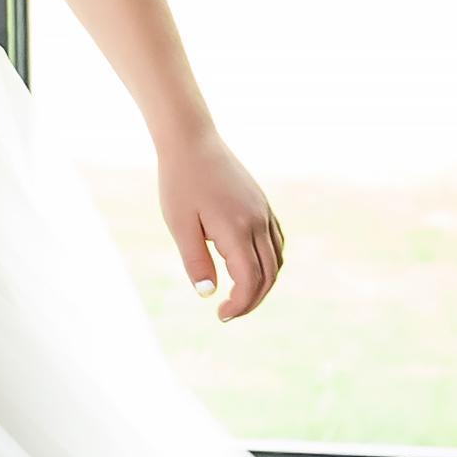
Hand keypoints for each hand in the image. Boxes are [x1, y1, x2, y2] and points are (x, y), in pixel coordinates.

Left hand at [162, 128, 285, 318]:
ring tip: (239, 295)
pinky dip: (269, 262)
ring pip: (277, 259)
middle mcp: (258, 222)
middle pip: (269, 274)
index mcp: (237, 229)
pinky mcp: (263, 204)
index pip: (250, 280)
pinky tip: (250, 268)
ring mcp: (264, 212)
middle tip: (228, 313)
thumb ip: (195, 261)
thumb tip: (208, 294)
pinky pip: (276, 241)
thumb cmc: (179, 183)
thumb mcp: (179, 225)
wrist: (192, 141)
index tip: (220, 315)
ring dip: (263, 283)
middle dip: (252, 300)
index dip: (240, 304)